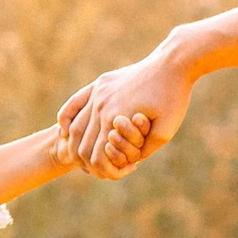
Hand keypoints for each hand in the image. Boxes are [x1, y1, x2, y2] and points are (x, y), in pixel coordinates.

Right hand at [58, 38, 193, 177]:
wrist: (172, 64)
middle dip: (87, 161)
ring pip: (76, 125)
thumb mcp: (166, 130)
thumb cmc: (173, 98)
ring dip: (76, 143)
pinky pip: (75, 103)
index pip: (97, 156)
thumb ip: (146, 150)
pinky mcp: (101, 83)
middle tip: (97, 169)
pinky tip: (65, 130)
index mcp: (114, 120)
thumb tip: (130, 161)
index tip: (109, 174)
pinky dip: (67, 118)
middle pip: (82, 143)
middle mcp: (101, 106)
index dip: (101, 170)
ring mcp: (99, 93)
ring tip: (83, 155)